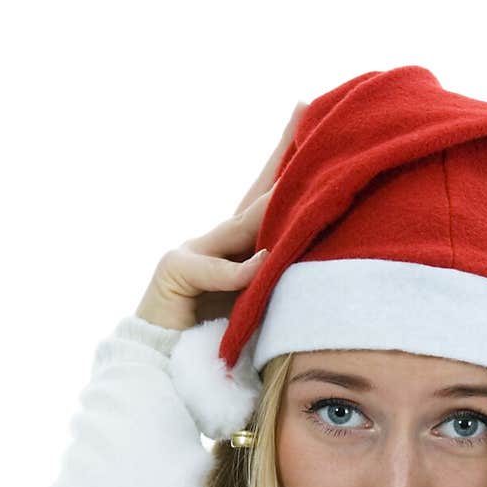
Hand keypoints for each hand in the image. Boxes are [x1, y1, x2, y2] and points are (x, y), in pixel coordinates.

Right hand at [135, 100, 309, 330]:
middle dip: (282, 157)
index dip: (287, 166)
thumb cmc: (216, 350)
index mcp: (236, 252)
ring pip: (240, 229)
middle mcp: (214, 242)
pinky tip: (264, 263)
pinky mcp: (174, 271)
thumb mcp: (259, 314)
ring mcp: (191, 251)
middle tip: (306, 112)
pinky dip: (240, 273)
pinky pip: (217, 271)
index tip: (308, 123)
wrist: (165, 374)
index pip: (267, 203)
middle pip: (255, 197)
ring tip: (305, 186)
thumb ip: (278, 287)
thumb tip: (321, 266)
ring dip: (273, 208)